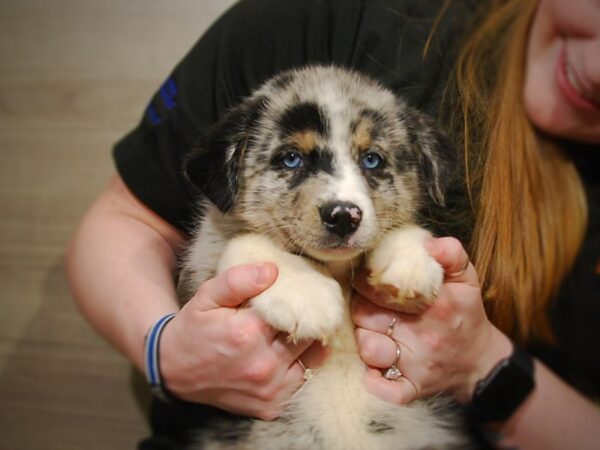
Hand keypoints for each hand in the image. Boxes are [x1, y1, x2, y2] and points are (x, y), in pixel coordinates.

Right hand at [158, 262, 328, 419]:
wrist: (174, 371)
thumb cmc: (193, 328)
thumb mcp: (207, 295)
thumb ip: (238, 279)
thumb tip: (272, 270)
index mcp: (247, 333)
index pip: (293, 308)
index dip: (295, 298)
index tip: (293, 293)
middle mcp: (262, 365)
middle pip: (306, 333)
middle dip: (303, 319)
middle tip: (296, 310)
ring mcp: (268, 390)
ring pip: (312, 357)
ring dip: (307, 342)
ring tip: (293, 330)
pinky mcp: (270, 407)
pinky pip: (303, 380)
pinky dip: (301, 365)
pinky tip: (288, 353)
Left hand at [351, 237, 511, 403]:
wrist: (481, 361)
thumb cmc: (466, 313)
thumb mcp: (467, 278)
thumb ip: (450, 253)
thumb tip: (428, 244)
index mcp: (436, 303)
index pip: (381, 287)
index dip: (365, 282)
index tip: (367, 280)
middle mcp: (424, 334)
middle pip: (366, 315)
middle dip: (360, 308)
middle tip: (368, 306)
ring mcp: (417, 364)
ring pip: (368, 349)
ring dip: (364, 339)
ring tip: (374, 332)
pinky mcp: (414, 388)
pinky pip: (385, 390)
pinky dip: (373, 382)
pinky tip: (372, 370)